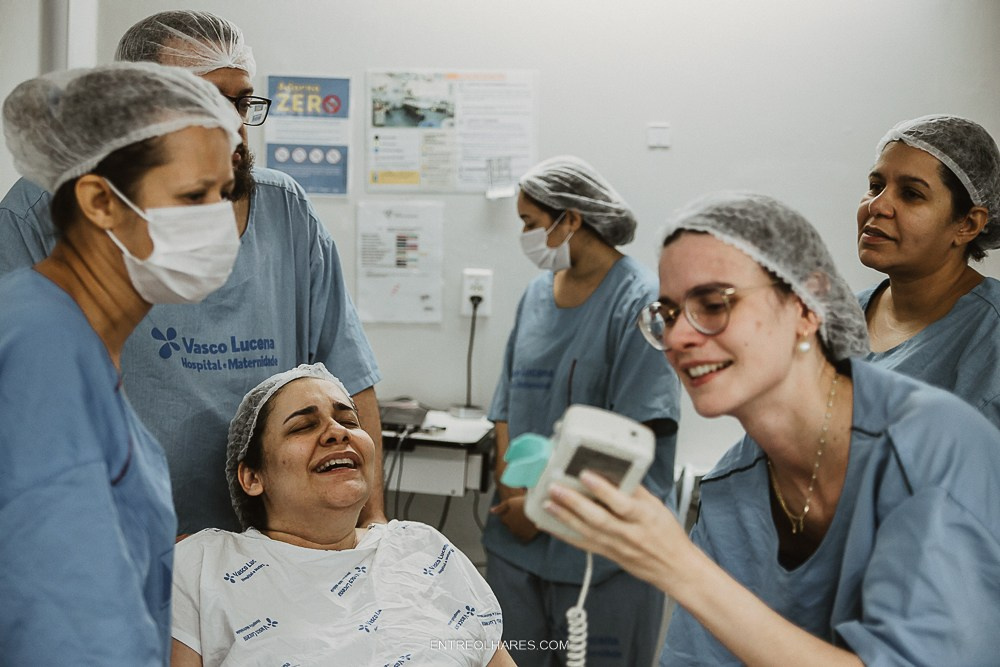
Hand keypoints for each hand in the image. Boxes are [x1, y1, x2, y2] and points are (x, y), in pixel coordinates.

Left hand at [490, 495, 539, 542]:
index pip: (504, 519)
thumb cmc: (524, 503)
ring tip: (526, 522)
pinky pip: (524, 539)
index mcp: (506, 519)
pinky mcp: (527, 537)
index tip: (515, 510)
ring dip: (519, 529)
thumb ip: (500, 507)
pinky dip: (525, 535)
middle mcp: (511, 528)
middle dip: (514, 522)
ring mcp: (519, 534)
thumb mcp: (510, 502)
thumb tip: (491, 511)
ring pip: (517, 533)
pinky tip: (529, 529)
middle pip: (510, 527)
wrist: (538, 509)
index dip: (509, 514)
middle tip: (522, 515)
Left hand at [543, 470, 690, 591]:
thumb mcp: (657, 507)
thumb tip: (614, 471)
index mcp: (644, 517)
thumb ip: (635, 490)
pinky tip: (551, 524)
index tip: (585, 475)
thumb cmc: (667, 535)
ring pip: (586, 531)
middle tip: (556, 488)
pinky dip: (565, 534)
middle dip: (574, 503)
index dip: (602, 489)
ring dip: (564, 517)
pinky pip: (583, 544)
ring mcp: (616, 546)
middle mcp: (628, 533)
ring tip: (548, 502)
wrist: (674, 567)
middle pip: (598, 518)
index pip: (621, 503)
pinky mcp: (607, 554)